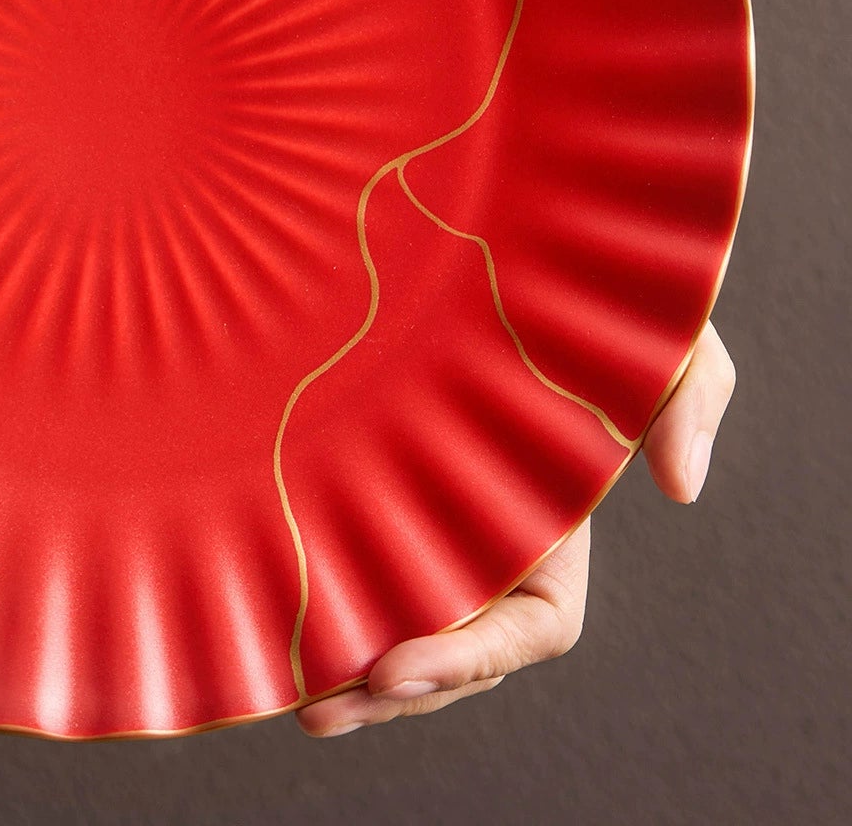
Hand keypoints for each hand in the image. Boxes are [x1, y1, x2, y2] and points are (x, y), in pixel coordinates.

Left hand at [297, 318, 734, 735]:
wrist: (512, 258)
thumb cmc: (598, 307)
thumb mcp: (666, 341)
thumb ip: (690, 401)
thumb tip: (681, 489)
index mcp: (556, 532)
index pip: (526, 629)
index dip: (466, 655)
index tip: (399, 664)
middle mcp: (488, 541)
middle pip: (449, 647)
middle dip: (394, 690)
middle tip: (328, 706)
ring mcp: (426, 518)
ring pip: (394, 616)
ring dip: (348, 667)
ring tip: (299, 697)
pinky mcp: (371, 486)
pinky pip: (353, 557)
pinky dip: (323, 597)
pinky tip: (272, 617)